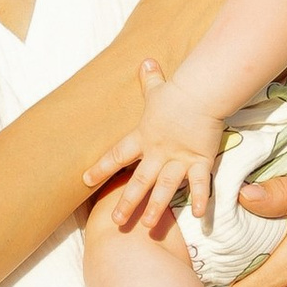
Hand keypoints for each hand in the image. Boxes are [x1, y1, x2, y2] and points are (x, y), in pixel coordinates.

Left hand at [90, 67, 227, 232]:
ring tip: (148, 226)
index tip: (85, 180)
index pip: (117, 155)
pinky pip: (200, 184)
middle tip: (116, 221)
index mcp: (143, 137)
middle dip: (127, 201)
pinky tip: (200, 217)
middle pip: (139, 181)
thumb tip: (145, 60)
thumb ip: (150, 79)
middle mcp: (158, 152)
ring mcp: (179, 159)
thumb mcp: (158, 87)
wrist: (200, 92)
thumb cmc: (177, 91)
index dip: (101, 167)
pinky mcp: (200, 160)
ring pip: (165, 188)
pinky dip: (201, 199)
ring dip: (156, 208)